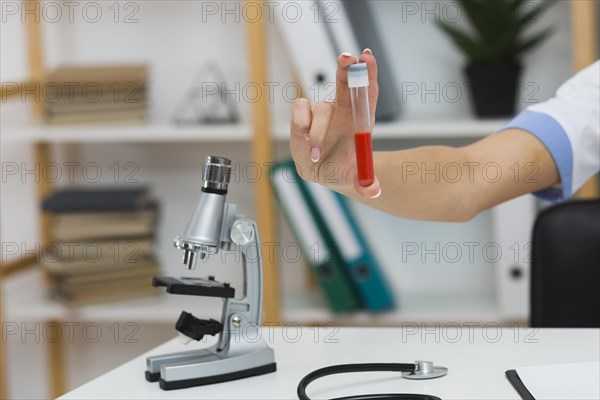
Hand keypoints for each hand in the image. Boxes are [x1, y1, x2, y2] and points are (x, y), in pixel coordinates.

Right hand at [289, 50, 381, 197]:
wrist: (329, 172)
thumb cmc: (347, 169)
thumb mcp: (358, 178)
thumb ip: (366, 184)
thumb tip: (373, 191)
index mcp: (359, 118)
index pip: (366, 90)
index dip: (368, 72)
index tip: (367, 57)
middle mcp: (342, 109)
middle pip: (345, 80)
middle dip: (346, 66)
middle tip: (347, 57)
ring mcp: (321, 111)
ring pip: (320, 108)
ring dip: (318, 130)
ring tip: (317, 152)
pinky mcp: (302, 117)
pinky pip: (299, 109)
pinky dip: (301, 123)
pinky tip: (304, 140)